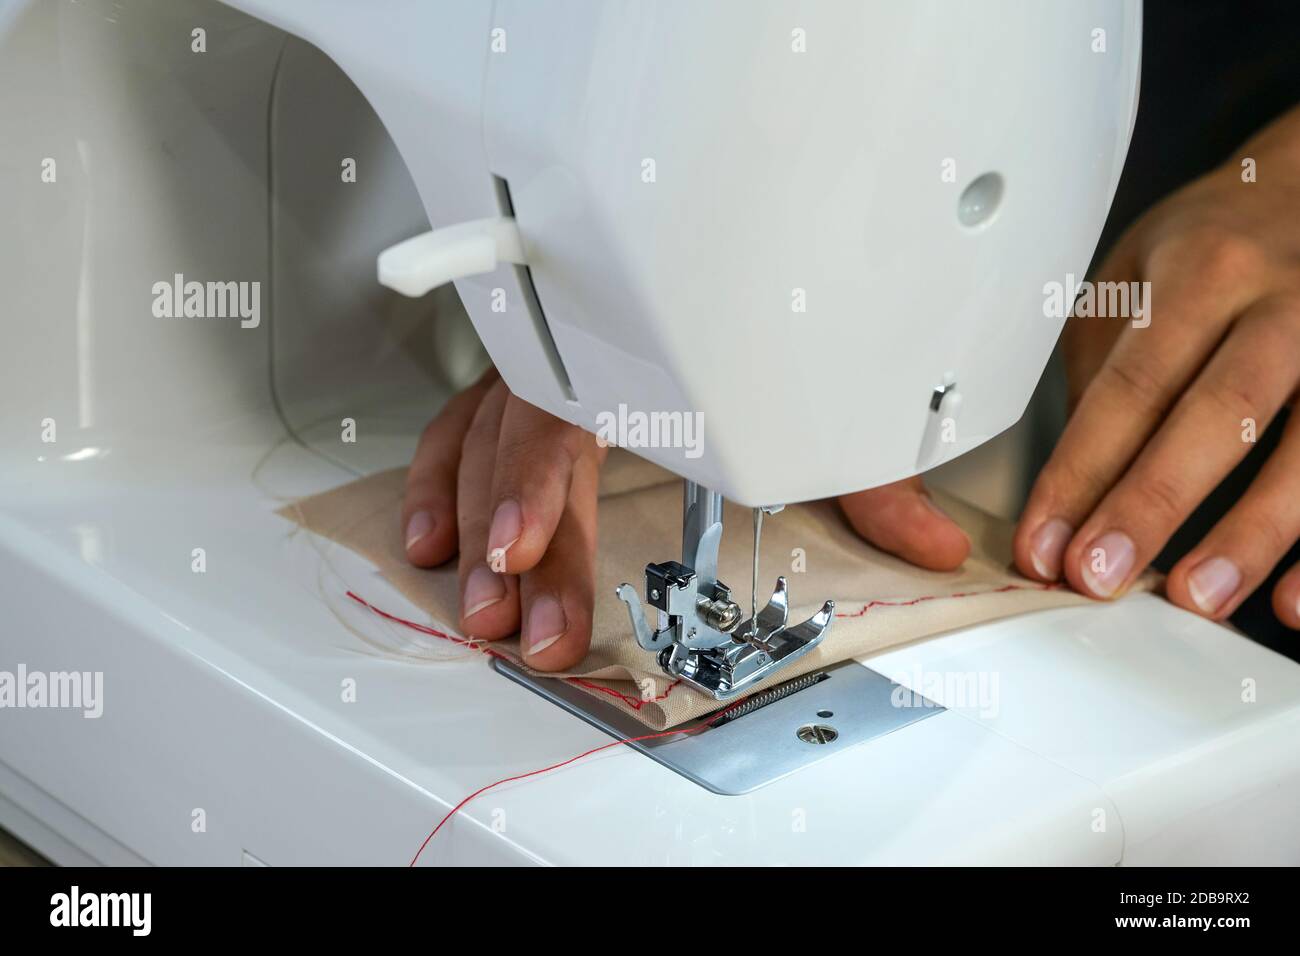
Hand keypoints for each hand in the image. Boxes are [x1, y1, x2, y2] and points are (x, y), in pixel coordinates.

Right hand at [403, 370, 969, 670]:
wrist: (747, 240)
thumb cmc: (768, 319)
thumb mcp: (814, 403)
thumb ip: (868, 477)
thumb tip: (934, 546)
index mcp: (635, 354)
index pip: (567, 417)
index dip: (537, 485)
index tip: (522, 546)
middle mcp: (572, 359)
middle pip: (516, 444)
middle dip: (509, 542)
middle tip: (515, 624)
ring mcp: (533, 372)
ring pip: (474, 440)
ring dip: (464, 523)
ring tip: (476, 608)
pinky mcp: (510, 388)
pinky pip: (453, 426)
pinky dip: (435, 479)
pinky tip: (432, 538)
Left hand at [1014, 105, 1299, 627]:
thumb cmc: (1212, 243)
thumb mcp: (1132, 273)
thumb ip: (1104, 368)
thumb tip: (1069, 485)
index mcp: (1202, 271)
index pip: (1130, 385)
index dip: (1082, 472)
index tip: (1043, 543)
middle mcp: (1283, 300)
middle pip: (1219, 410)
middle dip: (1154, 503)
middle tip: (1099, 577)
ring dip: (1252, 532)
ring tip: (1199, 599)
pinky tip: (1293, 603)